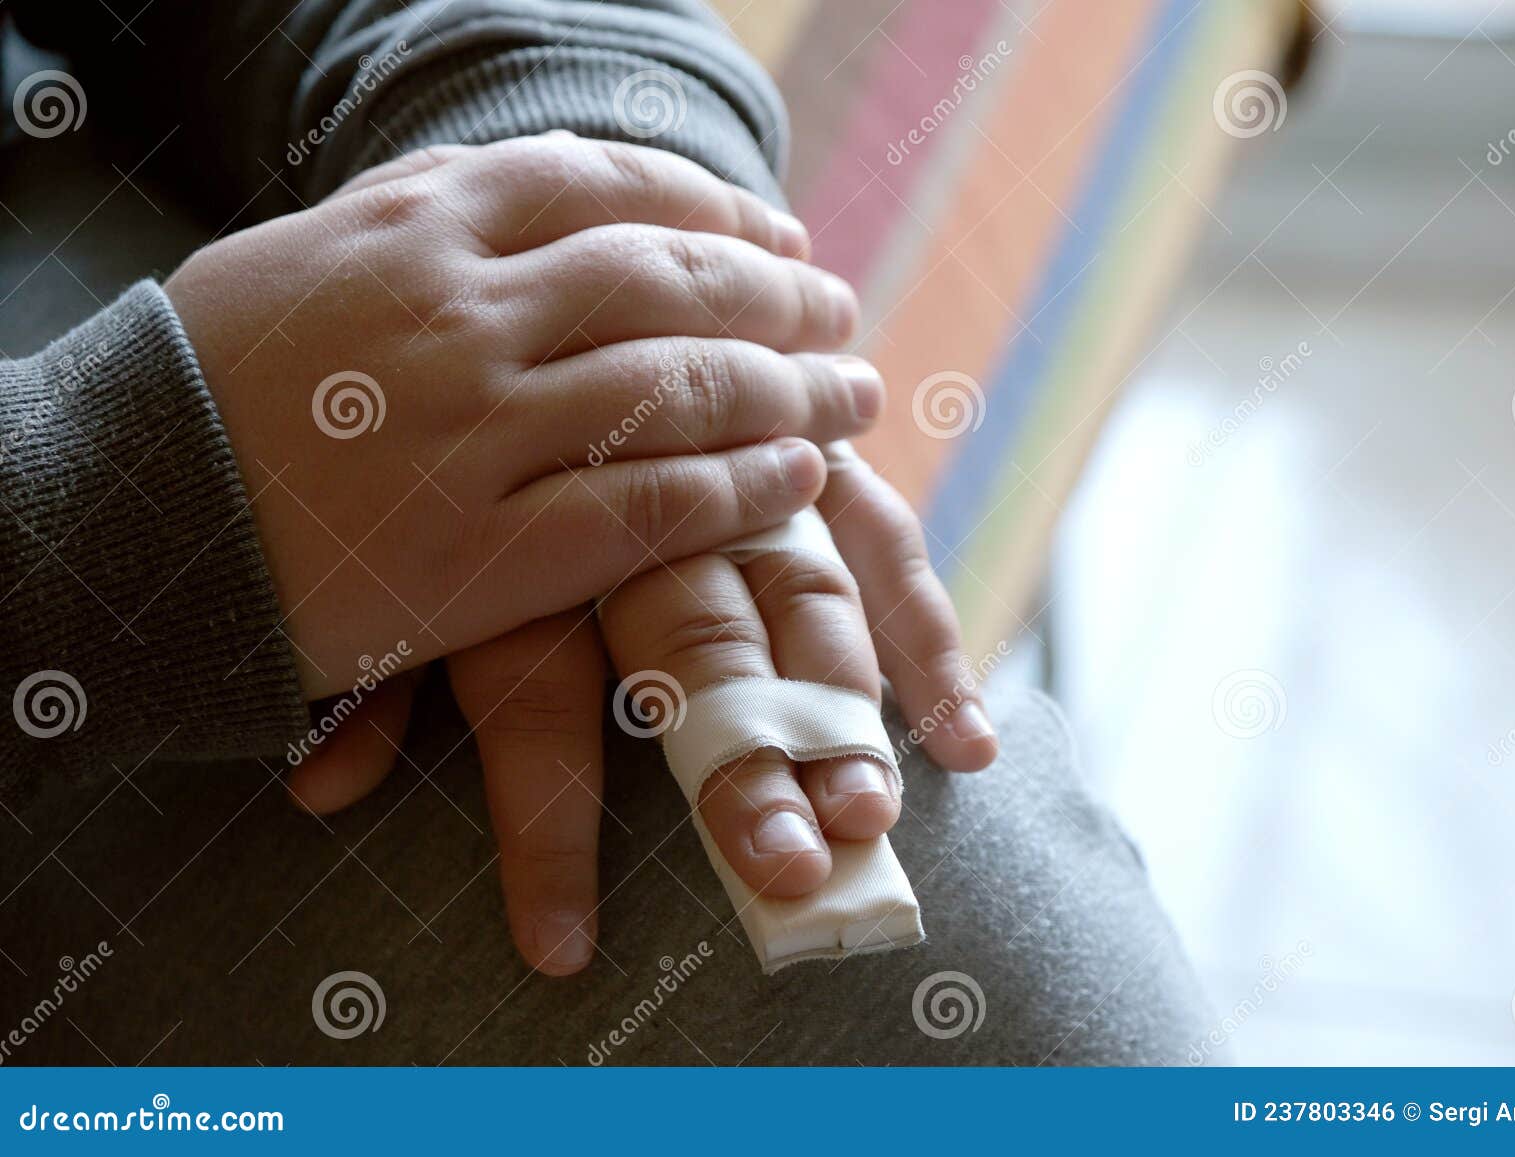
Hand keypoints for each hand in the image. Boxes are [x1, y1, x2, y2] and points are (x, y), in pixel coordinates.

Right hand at [165, 134, 871, 697]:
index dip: (716, 205)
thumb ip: (430, 220)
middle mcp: (462, 313)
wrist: (119, 522)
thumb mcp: (307, 257)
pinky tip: (798, 475)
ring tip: (853, 392)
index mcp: (418, 226)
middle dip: (779, 292)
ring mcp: (478, 433)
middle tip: (841, 310)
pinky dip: (739, 489)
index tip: (777, 230)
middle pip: (670, 279)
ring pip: (681, 390)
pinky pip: (648, 509)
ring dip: (792, 389)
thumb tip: (550, 198)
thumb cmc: (205, 388)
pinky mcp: (486, 553)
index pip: (610, 186)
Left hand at [288, 449, 997, 974]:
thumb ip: (372, 674)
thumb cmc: (485, 454)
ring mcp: (741, 477)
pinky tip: (968, 741)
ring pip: (808, 594)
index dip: (546, 825)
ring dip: (845, 711)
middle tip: (783, 872)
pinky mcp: (817, 461)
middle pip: (698, 642)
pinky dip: (927, 638)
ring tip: (876, 819)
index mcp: (533, 534)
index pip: (539, 692)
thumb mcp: (421, 551)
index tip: (562, 952)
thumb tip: (315, 793)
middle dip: (741, 764)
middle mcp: (643, 504)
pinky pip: (887, 548)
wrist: (574, 278)